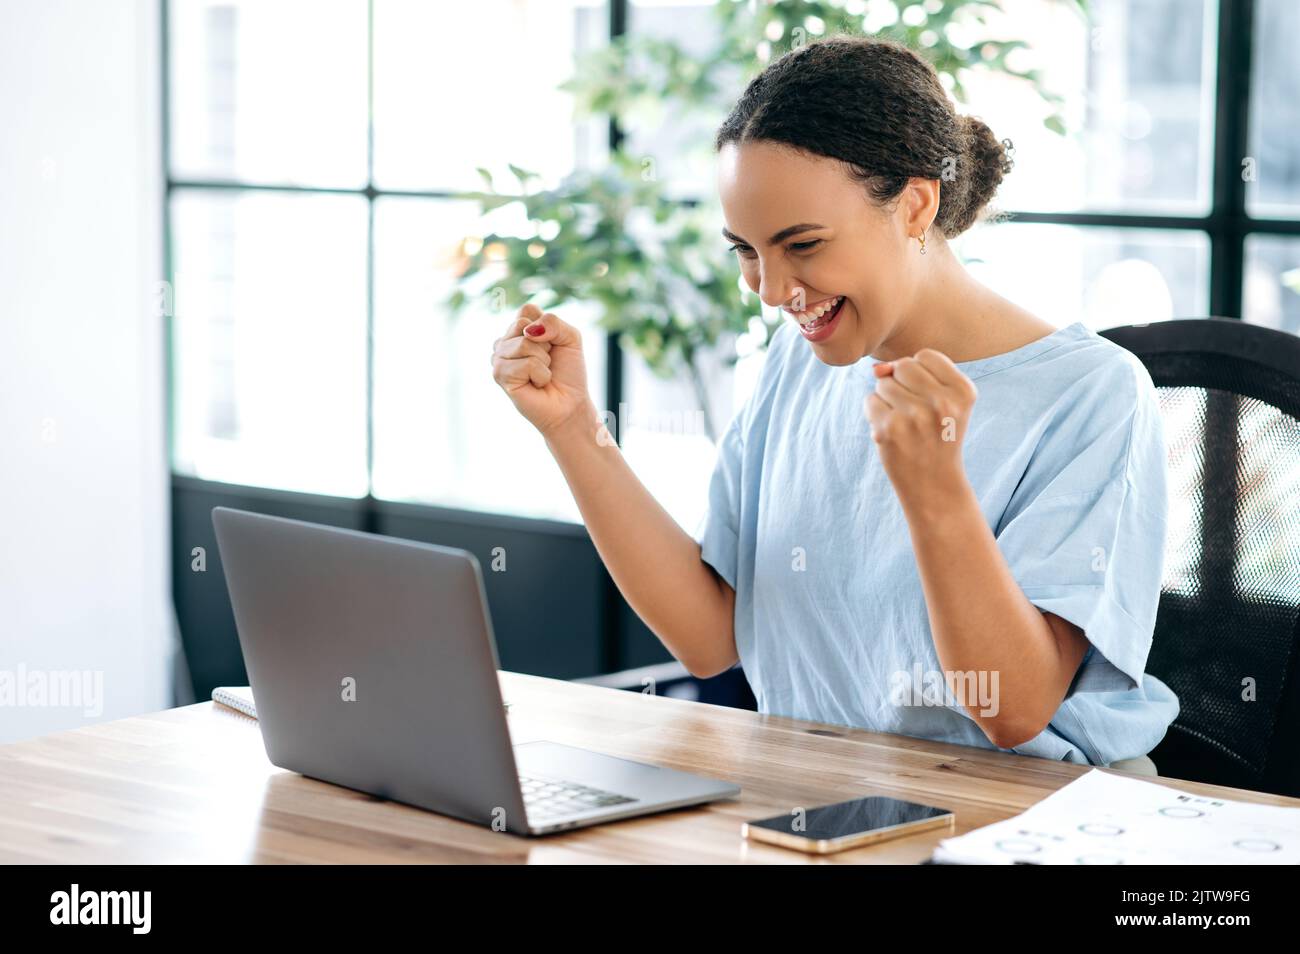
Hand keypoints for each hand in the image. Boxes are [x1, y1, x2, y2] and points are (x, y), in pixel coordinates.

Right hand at [491, 303, 594, 436]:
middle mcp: (504, 342)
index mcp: (518, 330)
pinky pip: (526, 364)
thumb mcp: (570, 338)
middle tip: (547, 362)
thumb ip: (553, 322)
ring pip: (524, 344)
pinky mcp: (500, 376)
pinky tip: (536, 384)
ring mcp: (499, 359)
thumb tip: (529, 330)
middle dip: (546, 344)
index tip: (553, 344)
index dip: (547, 326)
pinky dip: (541, 375)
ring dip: (543, 361)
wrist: (570, 403)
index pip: (527, 310)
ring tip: (542, 374)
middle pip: (522, 323)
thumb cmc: (568, 372)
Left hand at [863, 348, 976, 504]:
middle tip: (914, 413)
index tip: (928, 398)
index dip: (920, 374)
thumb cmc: (935, 437)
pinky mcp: (890, 429)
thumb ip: (914, 374)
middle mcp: (943, 402)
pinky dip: (875, 414)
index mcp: (963, 392)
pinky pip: (870, 400)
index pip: (926, 355)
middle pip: (903, 366)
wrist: (933, 484)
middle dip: (901, 384)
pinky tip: (892, 433)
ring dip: (887, 400)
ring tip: (905, 424)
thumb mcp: (942, 402)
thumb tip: (877, 369)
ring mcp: (915, 416)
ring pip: (883, 382)